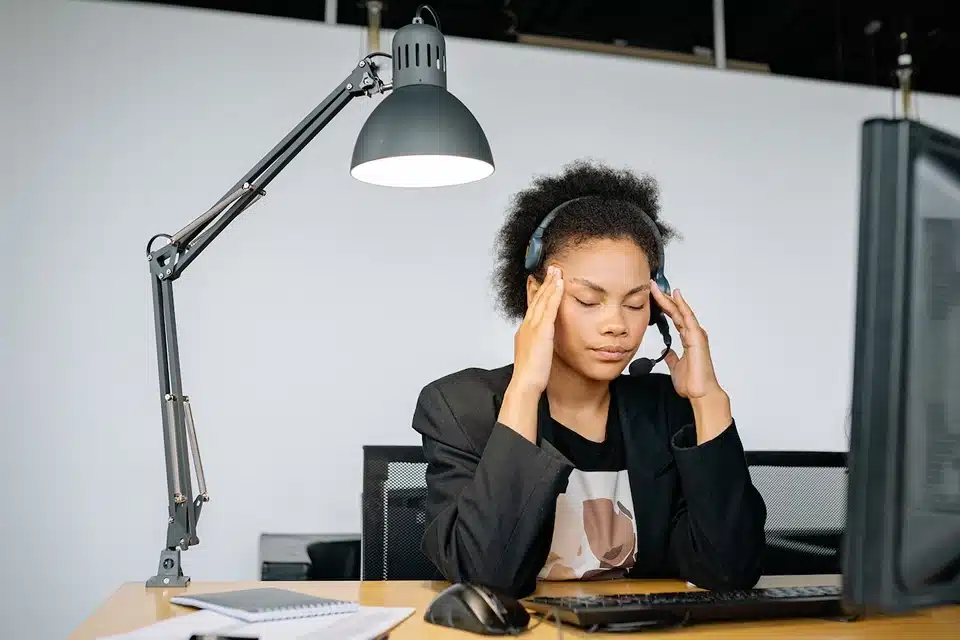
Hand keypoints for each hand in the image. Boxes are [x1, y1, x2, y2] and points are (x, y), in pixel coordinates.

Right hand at [511, 265, 563, 393]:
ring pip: (542, 300)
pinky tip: (560, 284)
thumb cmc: (529, 375)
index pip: (532, 307)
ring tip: (557, 271)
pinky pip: (549, 308)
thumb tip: (540, 345)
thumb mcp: (533, 356)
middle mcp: (527, 326)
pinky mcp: (542, 331)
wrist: (525, 383)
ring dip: (550, 283)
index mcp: (525, 332)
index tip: (540, 281)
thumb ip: (537, 346)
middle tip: (550, 269)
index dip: (537, 293)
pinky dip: (554, 294)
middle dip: (544, 283)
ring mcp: (533, 327)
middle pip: (536, 299)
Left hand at [650, 284, 721, 399]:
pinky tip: (675, 296)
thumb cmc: (692, 382)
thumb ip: (672, 358)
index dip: (664, 306)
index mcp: (688, 339)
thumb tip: (667, 353)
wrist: (701, 393)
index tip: (653, 297)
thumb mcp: (676, 367)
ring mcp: (696, 335)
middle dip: (664, 298)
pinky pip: (688, 318)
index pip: (674, 318)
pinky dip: (682, 306)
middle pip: (676, 311)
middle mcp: (693, 334)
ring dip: (669, 299)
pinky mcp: (697, 338)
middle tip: (652, 286)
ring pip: (681, 311)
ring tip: (657, 288)